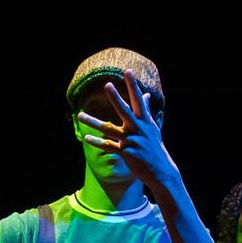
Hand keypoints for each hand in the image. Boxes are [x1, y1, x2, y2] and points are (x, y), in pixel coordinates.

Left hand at [76, 72, 176, 189]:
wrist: (161, 171)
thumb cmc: (155, 147)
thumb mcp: (152, 127)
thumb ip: (146, 110)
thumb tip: (147, 94)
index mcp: (145, 121)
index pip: (138, 100)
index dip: (133, 86)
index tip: (128, 71)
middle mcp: (138, 129)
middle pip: (125, 110)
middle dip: (116, 98)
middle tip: (107, 85)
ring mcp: (132, 141)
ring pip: (109, 129)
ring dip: (93, 122)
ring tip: (80, 115)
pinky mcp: (126, 153)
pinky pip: (109, 146)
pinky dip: (97, 142)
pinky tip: (86, 138)